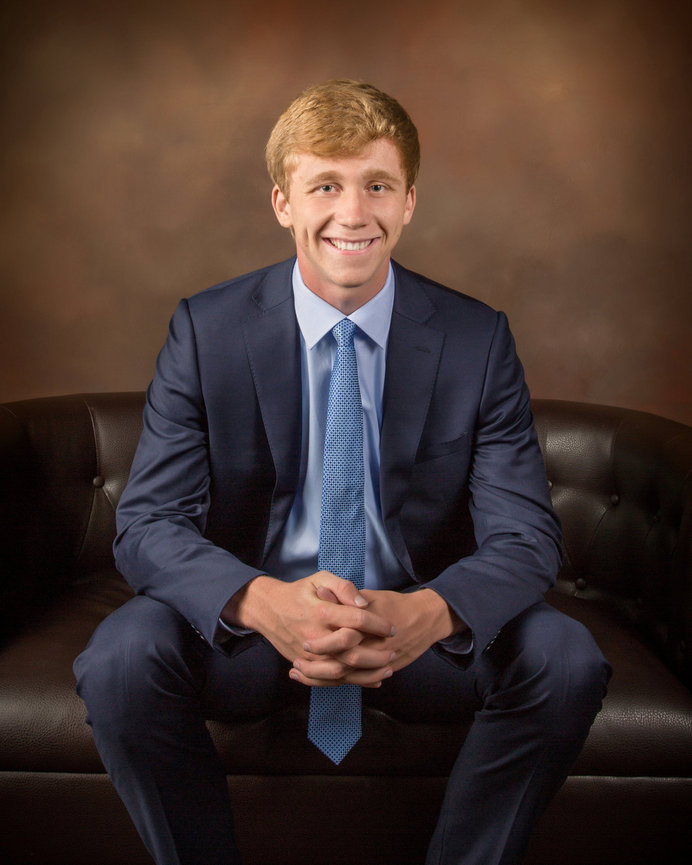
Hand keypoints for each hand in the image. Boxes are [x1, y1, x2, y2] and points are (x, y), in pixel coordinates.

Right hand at [223, 572, 395, 686]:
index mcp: (321, 612)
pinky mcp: (306, 665)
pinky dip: (353, 683)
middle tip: (394, 650)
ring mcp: (309, 655)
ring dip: (369, 673)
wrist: (269, 610)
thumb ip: (343, 587)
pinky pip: (331, 680)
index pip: (357, 620)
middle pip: (352, 652)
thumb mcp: (320, 579)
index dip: (378, 624)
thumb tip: (363, 603)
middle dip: (377, 654)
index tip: (392, 627)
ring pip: (343, 672)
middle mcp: (315, 637)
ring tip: (388, 669)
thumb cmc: (299, 592)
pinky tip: (371, 680)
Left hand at [295, 587, 463, 682]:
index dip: (322, 644)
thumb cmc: (396, 605)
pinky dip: (340, 683)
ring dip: (323, 679)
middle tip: (298, 665)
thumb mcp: (371, 596)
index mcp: (368, 628)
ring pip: (348, 677)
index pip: (341, 640)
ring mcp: (379, 663)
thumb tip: (320, 592)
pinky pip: (359, 682)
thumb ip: (346, 596)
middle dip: (317, 668)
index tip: (305, 641)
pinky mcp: (383, 670)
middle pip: (342, 664)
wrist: (425, 619)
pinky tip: (324, 681)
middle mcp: (374, 649)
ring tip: (302, 676)